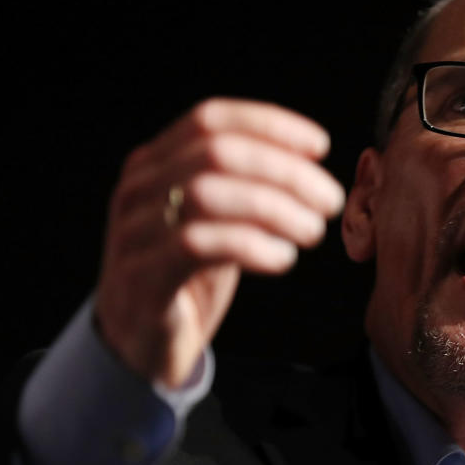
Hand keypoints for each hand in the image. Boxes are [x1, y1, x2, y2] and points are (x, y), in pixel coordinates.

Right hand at [94, 98, 344, 386]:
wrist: (137, 345)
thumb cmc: (184, 279)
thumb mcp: (213, 223)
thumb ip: (243, 189)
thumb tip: (308, 163)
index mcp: (153, 165)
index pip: (210, 119)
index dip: (269, 125)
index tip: (320, 146)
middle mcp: (138, 190)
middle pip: (216, 153)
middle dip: (284, 171)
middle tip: (329, 199)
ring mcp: (134, 232)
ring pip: (207, 195)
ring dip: (274, 208)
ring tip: (312, 230)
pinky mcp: (142, 278)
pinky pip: (197, 245)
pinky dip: (251, 245)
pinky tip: (282, 258)